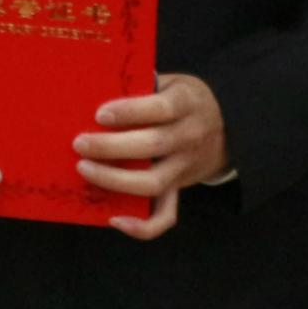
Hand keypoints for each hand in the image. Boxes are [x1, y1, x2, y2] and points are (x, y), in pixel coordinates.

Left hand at [73, 73, 229, 241]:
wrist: (227, 128)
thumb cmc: (184, 101)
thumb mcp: (172, 82)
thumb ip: (143, 84)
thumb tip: (98, 84)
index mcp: (186, 104)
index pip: (160, 109)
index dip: (129, 112)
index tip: (99, 114)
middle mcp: (188, 137)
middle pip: (151, 146)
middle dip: (111, 147)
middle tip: (79, 143)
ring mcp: (184, 167)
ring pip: (152, 183)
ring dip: (115, 180)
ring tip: (84, 168)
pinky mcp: (179, 189)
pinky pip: (165, 216)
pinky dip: (141, 226)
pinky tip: (114, 219)